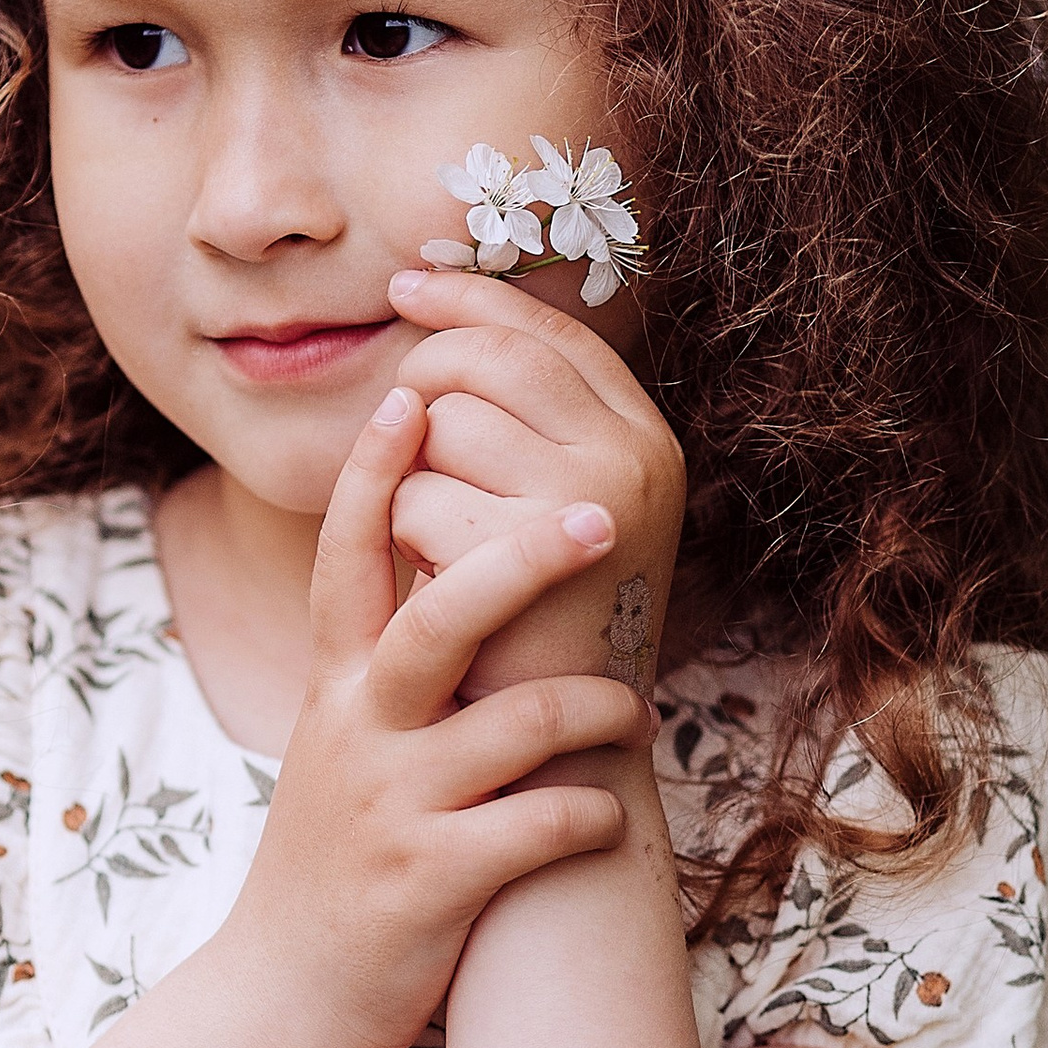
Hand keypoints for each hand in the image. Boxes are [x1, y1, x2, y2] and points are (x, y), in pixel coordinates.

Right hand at [219, 386, 656, 1047]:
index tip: (413, 386)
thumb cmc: (342, 852)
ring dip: (593, 709)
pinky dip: (587, 817)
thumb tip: (459, 564)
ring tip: (633, 713)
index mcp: (338, 685)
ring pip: (511, 725)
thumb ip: (385, 661)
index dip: (375, 470)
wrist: (286, 993)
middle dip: (520, 556)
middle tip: (598, 516)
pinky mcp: (431, 881)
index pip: (347, 555)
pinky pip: (537, 829)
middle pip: (436, 615)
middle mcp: (358, 731)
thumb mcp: (343, 740)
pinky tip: (606, 819)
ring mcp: (392, 806)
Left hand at [383, 267, 686, 701]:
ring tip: (450, 547)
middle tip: (418, 451)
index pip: (546, 329)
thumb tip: (436, 302)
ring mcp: (589, 499)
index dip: (470, 299)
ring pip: (438, 423)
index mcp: (645, 437)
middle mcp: (634, 455)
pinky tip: (438, 586)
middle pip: (485, 357)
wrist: (560, 762)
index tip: (405, 286)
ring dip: (413, 481)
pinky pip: (412, 495)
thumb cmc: (536, 630)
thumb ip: (522, 418)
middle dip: (426, 388)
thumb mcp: (551, 509)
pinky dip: (402, 542)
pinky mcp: (528, 550)